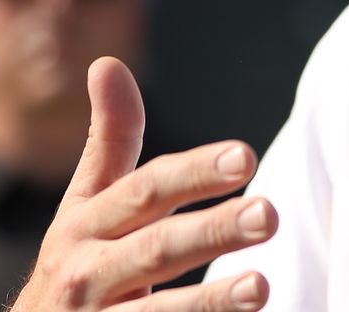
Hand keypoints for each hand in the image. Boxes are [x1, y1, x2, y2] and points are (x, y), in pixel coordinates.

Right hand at [8, 57, 278, 310]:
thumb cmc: (78, 261)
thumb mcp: (85, 203)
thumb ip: (109, 140)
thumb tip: (109, 61)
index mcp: (85, 224)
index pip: (146, 191)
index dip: (194, 173)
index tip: (246, 156)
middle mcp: (88, 272)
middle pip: (156, 249)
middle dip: (212, 232)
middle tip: (270, 215)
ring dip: (208, 301)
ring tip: (261, 286)